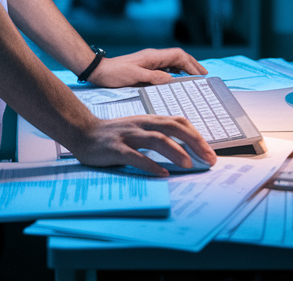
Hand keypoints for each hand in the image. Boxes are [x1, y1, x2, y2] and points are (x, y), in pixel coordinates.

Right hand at [67, 114, 216, 175]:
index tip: (209, 152)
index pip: (178, 122)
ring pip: (156, 139)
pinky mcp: (115, 148)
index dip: (196, 135)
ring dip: (175, 151)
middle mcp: (141, 124)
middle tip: (209, 158)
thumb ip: (156, 135)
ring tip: (188, 164)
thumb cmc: (113, 134)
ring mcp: (128, 136)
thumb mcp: (138, 129)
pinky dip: (150, 164)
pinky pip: (135, 156)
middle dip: (194, 142)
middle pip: (172, 127)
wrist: (82, 132)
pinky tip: (161, 173)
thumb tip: (183, 150)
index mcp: (148, 120)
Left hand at [84, 47, 206, 87]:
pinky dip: (176, 72)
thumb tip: (172, 79)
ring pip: (173, 62)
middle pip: (178, 57)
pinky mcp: (146, 67)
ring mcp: (150, 61)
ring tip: (195, 77)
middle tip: (204, 75)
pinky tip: (178, 79)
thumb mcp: (135, 77)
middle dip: (192, 65)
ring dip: (185, 68)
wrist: (100, 72)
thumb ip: (154, 77)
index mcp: (153, 57)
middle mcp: (153, 57)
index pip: (178, 56)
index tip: (201, 74)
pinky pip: (166, 67)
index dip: (191, 64)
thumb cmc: (115, 74)